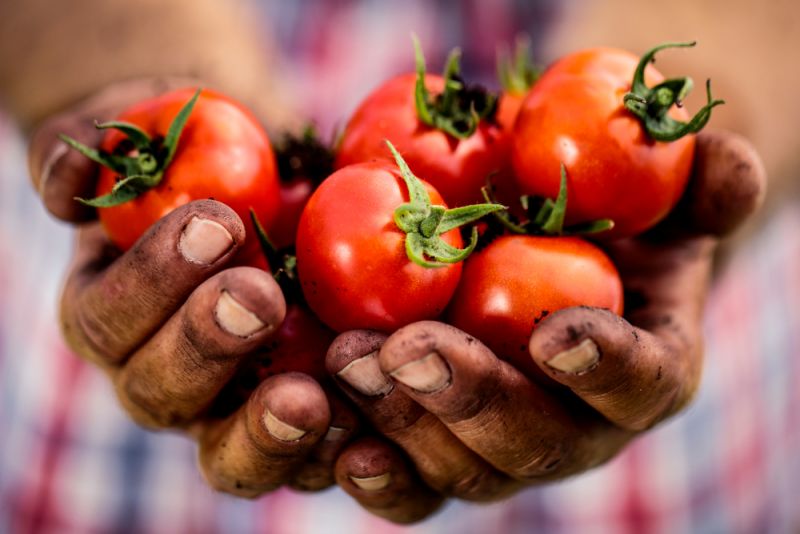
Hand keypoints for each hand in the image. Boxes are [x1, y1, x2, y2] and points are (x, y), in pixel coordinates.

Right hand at [26, 80, 360, 496]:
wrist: (273, 190)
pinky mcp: (300, 425)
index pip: (109, 317)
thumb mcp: (144, 136)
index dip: (153, 279)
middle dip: (206, 344)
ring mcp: (231, 411)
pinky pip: (311, 459)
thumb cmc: (201, 159)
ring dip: (266, 430)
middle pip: (162, 393)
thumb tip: (67, 178)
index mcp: (113, 318)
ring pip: (230, 452)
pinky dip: (338, 451)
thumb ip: (91, 148)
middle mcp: (164, 375)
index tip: (216, 223)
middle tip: (259, 297)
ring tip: (309, 397)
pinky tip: (370, 430)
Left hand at [325, 130, 765, 519]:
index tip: (554, 332)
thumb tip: (725, 164)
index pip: (639, 384)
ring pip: (460, 469)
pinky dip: (372, 465)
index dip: (603, 364)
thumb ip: (706, 182)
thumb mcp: (665, 191)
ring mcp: (504, 447)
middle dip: (471, 400)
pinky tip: (330, 435)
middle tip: (409, 351)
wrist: (550, 252)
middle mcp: (577, 429)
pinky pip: (409, 479)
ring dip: (402, 422)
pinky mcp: (441, 449)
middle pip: (533, 443)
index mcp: (644, 371)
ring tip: (345, 360)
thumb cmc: (612, 220)